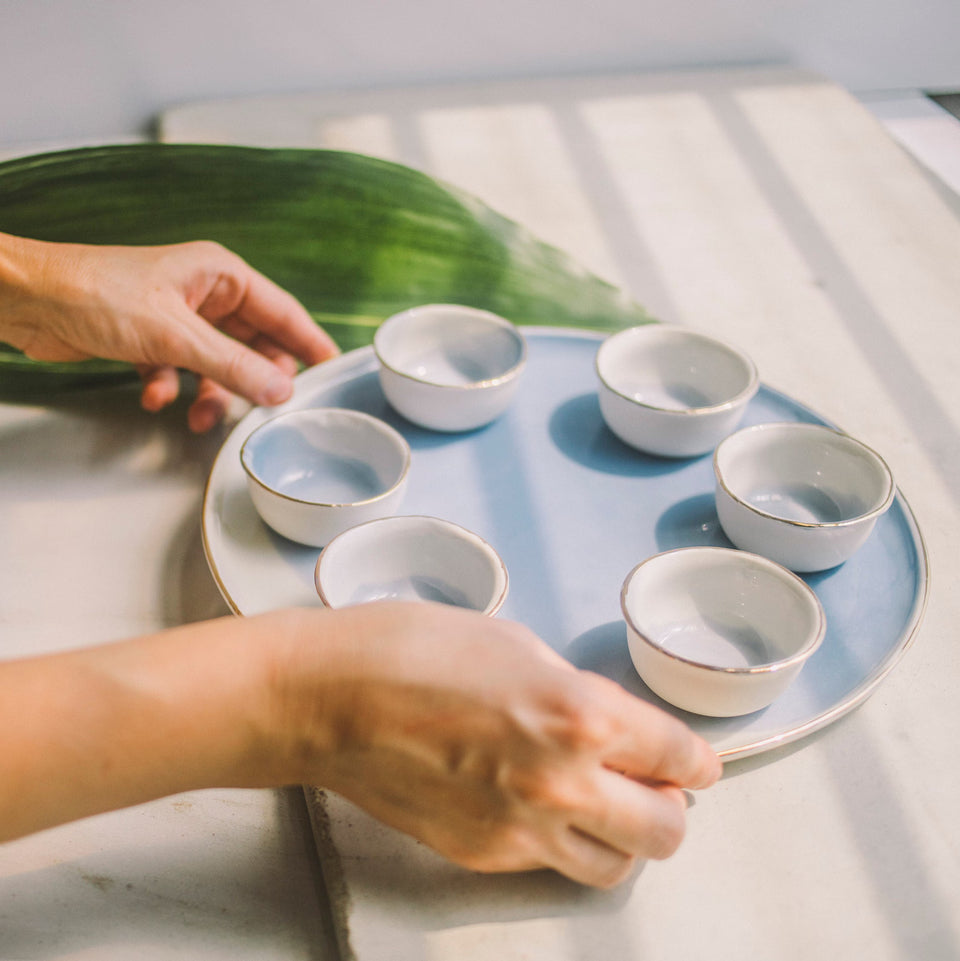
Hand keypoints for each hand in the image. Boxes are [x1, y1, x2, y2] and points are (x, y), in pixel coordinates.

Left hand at [0, 234, 338, 430]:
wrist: (27, 300)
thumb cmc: (94, 294)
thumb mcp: (175, 336)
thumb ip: (233, 366)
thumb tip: (281, 391)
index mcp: (220, 275)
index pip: (282, 312)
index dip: (309, 342)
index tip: (334, 368)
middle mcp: (204, 295)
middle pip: (253, 345)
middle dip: (252, 380)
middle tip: (263, 408)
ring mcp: (178, 319)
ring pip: (218, 365)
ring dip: (210, 394)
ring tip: (200, 416)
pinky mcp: (152, 341)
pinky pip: (181, 373)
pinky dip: (172, 390)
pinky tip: (154, 397)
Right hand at [271, 603, 721, 887]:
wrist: (329, 696)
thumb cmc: (412, 648)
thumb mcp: (515, 643)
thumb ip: (574, 693)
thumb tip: (607, 726)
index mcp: (580, 716)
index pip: (679, 757)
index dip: (697, 760)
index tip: (696, 761)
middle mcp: (561, 783)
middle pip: (665, 832)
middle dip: (672, 806)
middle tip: (654, 782)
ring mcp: (520, 830)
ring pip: (614, 866)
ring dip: (623, 835)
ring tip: (600, 800)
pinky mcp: (481, 856)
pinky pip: (547, 862)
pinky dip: (561, 839)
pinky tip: (536, 800)